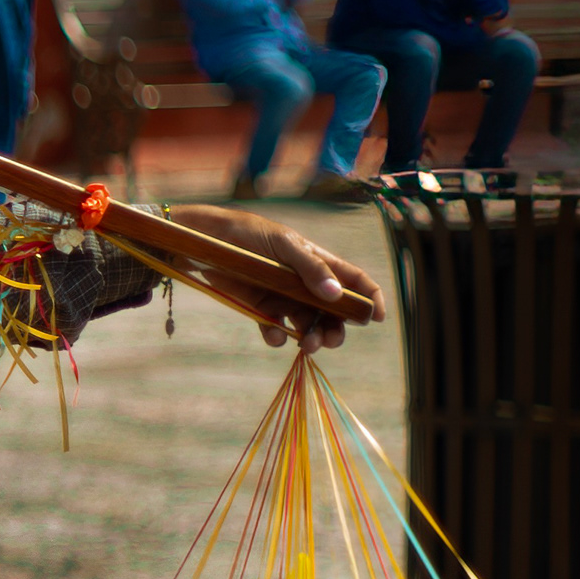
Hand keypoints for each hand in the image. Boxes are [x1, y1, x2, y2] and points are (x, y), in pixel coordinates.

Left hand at [160, 204, 374, 347]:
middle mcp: (306, 283)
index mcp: (319, 262)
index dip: (370, 298)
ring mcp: (284, 297)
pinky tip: (275, 335)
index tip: (376, 318)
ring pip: (308, 324)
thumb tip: (337, 294)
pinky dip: (278, 336)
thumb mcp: (283, 245)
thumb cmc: (248, 233)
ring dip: (312, 338)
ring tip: (307, 345)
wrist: (204, 242)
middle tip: (331, 340)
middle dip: (337, 329)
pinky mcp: (261, 308)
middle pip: (334, 312)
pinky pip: (276, 329)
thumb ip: (310, 268)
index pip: (354, 281)